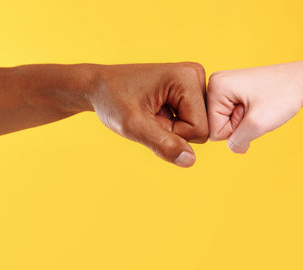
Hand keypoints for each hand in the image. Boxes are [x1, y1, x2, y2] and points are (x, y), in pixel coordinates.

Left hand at [88, 62, 207, 166]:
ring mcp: (194, 83)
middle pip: (203, 129)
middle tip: (150, 116)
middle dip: (175, 132)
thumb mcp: (133, 125)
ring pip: (198, 129)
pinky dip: (173, 125)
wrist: (99, 87)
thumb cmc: (112, 100)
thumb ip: (163, 144)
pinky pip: (192, 124)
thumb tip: (190, 161)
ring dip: (173, 130)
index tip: (149, 118)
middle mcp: (196, 76)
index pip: (199, 129)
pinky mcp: (190, 91)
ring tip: (152, 114)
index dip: (173, 135)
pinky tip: (157, 112)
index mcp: (188, 77)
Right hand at [207, 60, 302, 152]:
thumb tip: (234, 148)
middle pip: (216, 126)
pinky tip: (257, 106)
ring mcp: (224, 87)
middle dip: (238, 126)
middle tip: (256, 110)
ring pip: (225, 123)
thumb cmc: (283, 96)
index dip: (234, 130)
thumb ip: (237, 142)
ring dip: (244, 123)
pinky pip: (232, 116)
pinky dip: (246, 118)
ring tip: (258, 107)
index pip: (213, 129)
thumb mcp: (257, 125)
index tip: (251, 112)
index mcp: (215, 86)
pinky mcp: (232, 91)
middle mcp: (215, 84)